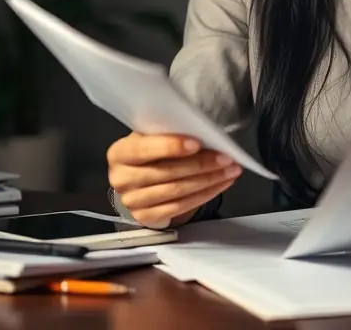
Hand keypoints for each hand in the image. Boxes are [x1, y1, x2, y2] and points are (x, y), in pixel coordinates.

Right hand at [107, 132, 241, 227]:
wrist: (137, 180)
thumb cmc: (150, 151)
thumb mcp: (151, 136)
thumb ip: (167, 134)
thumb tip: (201, 132)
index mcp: (119, 153)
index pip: (144, 149)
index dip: (171, 146)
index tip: (198, 143)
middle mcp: (121, 179)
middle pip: (166, 172)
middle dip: (201, 164)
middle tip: (227, 158)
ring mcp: (132, 201)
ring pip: (177, 191)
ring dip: (209, 180)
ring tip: (231, 170)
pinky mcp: (146, 217)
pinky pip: (181, 206)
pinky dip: (205, 194)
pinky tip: (221, 184)